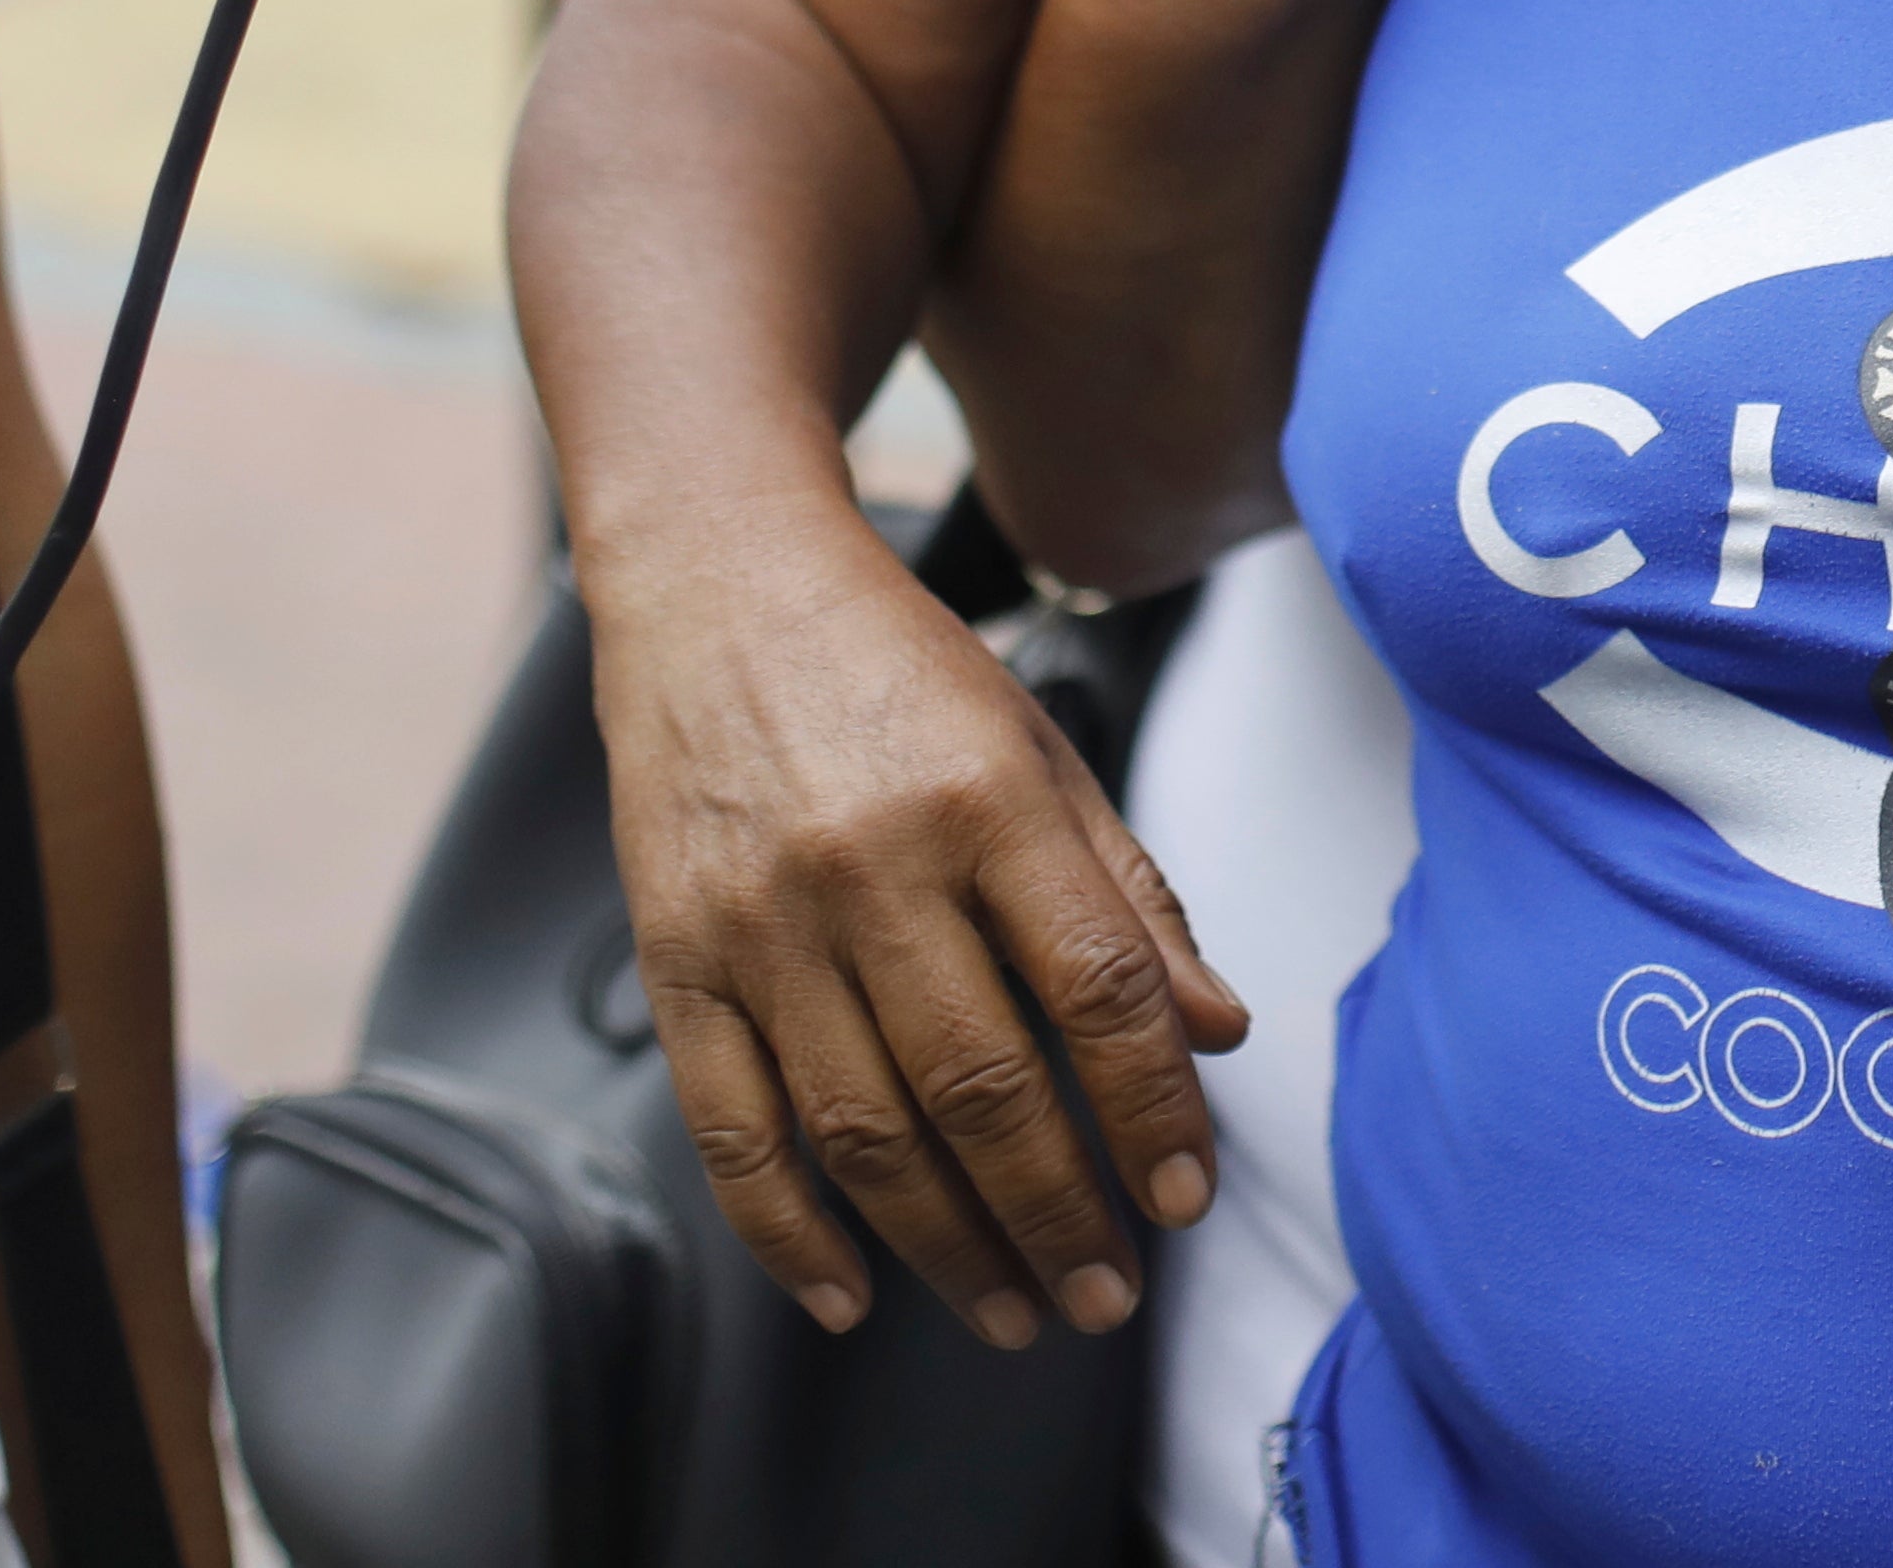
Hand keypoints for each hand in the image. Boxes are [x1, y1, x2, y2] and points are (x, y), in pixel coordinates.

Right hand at [592, 493, 1242, 1348]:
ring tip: (1014, 1310)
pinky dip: (789, 1232)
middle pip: (985, 1083)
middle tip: (1108, 1295)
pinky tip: (852, 1299)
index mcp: (988, 798)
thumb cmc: (899, 670)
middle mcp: (875, 863)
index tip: (1186, 1197)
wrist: (719, 581)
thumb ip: (1129, 895)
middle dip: (1060, 1214)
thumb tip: (1217, 1031)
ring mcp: (764, 919)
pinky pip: (733, 1127)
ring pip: (866, 1128)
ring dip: (948, 1245)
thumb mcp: (1040, 748)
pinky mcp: (675, 956)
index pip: (1098, 988)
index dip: (1152, 1108)